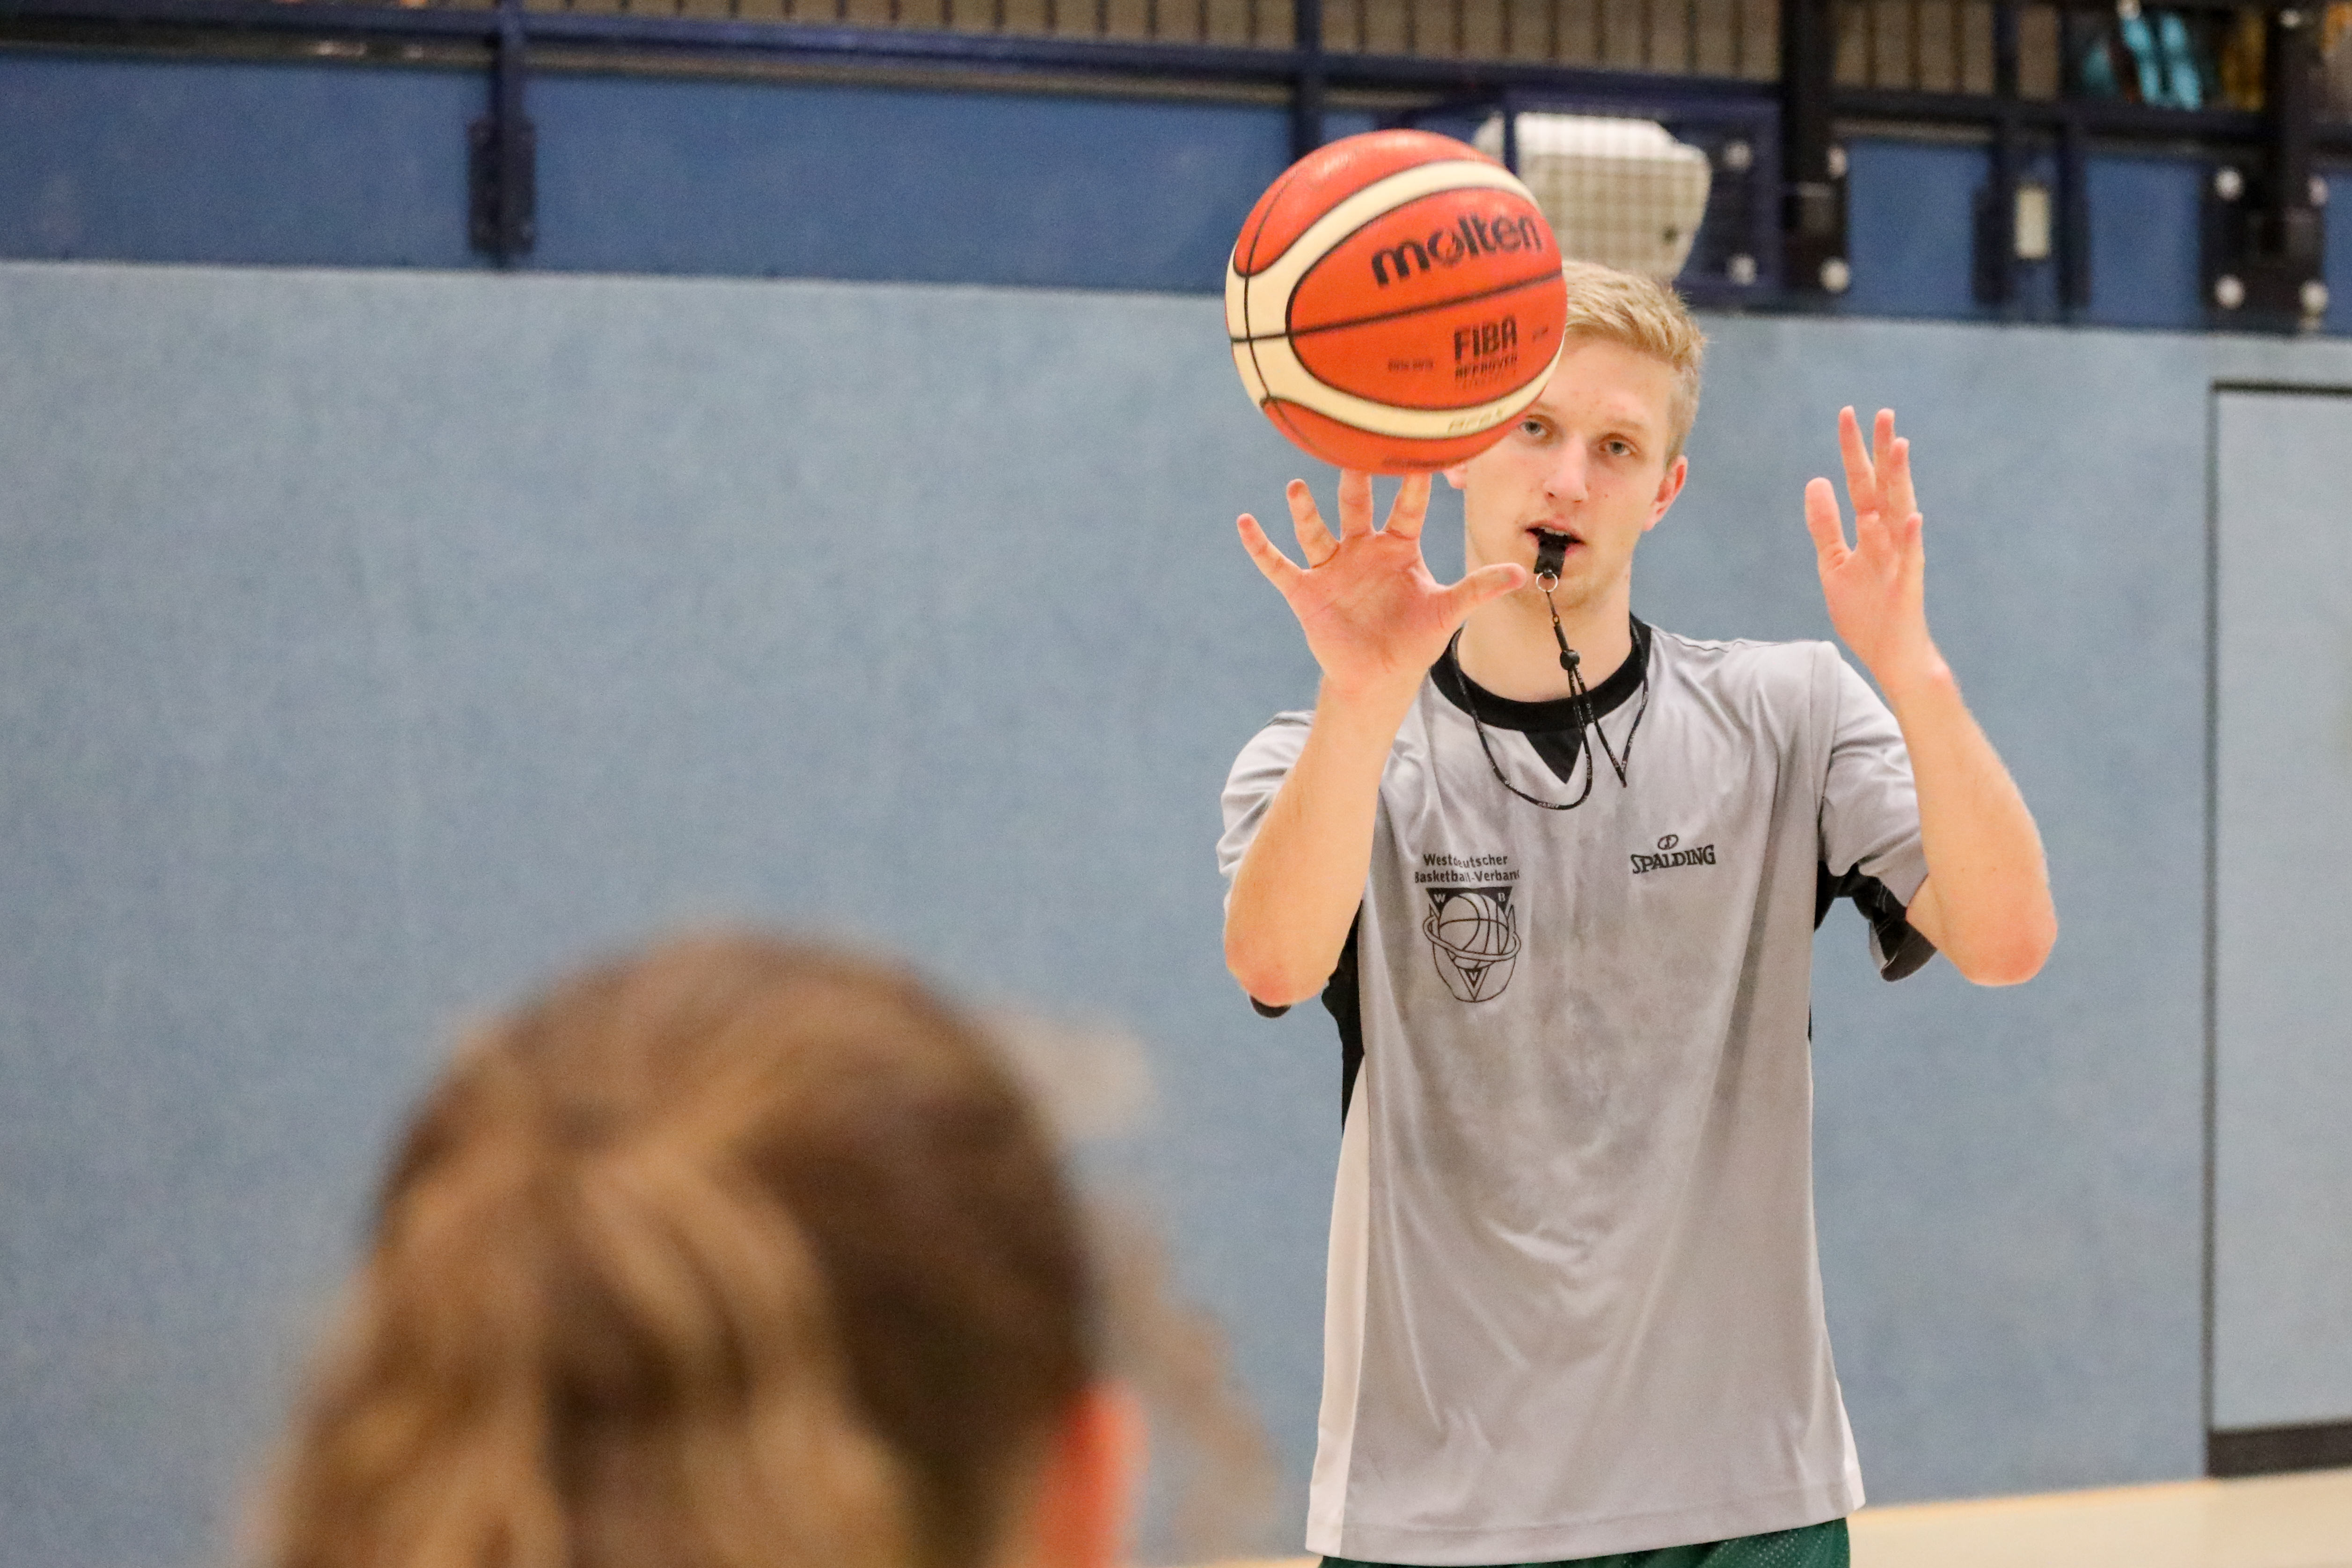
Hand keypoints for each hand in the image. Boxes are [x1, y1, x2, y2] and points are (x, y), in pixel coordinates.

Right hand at [1238, 471, 1525, 708]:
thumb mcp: (1448, 612)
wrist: (1379, 679)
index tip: (1419, 446)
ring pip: (1315, 530)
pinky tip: (1245, 524)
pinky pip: (1279, 565)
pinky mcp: (1306, 591)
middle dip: (1355, 478)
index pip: (1407, 506)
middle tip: (1351, 442)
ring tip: (1296, 484)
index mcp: (1398, 547)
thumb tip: (1521, 572)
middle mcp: (1362, 549)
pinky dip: (1260, 547)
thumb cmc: (1413, 641)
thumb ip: (1479, 589)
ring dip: (1304, 510)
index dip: (1414, 480)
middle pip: (1357, 505)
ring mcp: (1332, 568)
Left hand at [1804, 407, 1946, 699]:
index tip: (1847, 415)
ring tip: (1899, 447)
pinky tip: (1913, 517)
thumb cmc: (1864, 610)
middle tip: (1883, 413)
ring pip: (1902, 512)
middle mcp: (1888, 537)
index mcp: (1870, 530)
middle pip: (1885, 486)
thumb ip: (1825, 525)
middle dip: (1883, 452)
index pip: (1860, 482)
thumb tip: (1816, 481)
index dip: (1853, 451)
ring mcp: (1900, 558)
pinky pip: (1911, 558)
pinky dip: (1911, 538)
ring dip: (1901, 481)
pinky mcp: (1907, 585)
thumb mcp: (1834, 563)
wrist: (1887, 654)